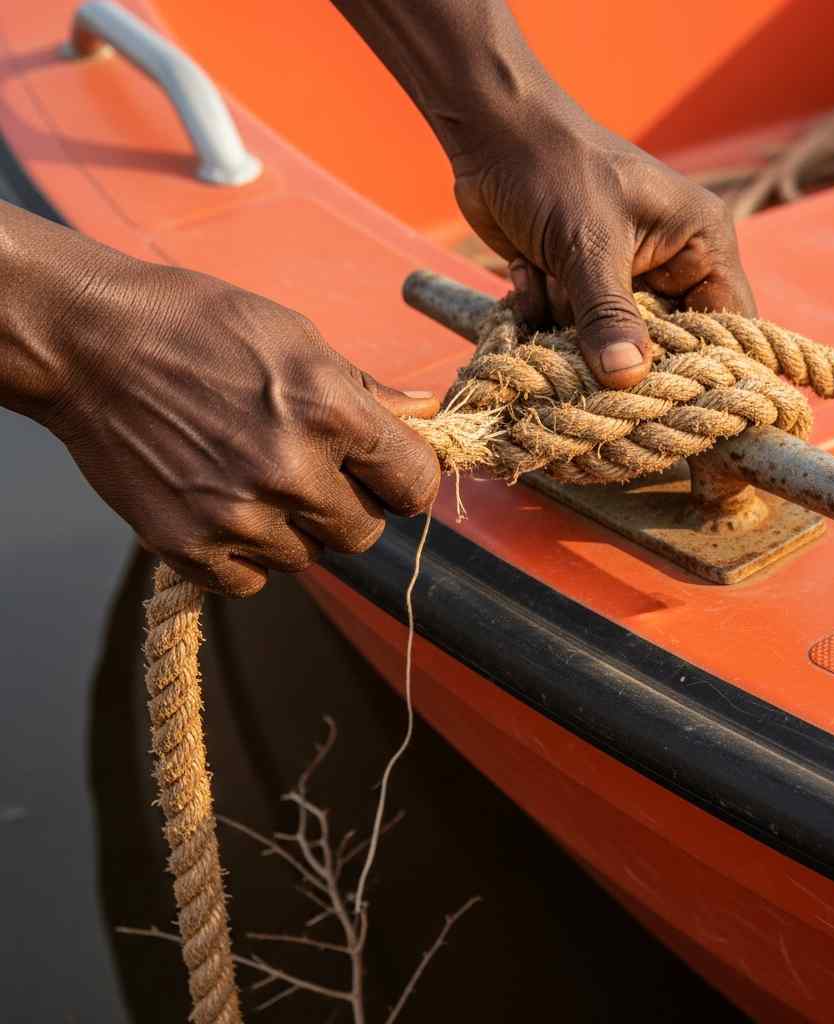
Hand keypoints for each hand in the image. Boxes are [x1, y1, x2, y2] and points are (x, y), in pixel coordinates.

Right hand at [44, 259, 439, 595]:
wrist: (91, 344)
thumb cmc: (200, 327)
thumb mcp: (298, 337)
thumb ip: (366, 389)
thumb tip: (424, 413)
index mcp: (331, 413)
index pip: (415, 483)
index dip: (408, 480)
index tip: (391, 476)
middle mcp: (291, 473)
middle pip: (365, 533)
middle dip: (350, 507)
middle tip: (314, 473)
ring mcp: (238, 517)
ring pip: (307, 558)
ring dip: (294, 530)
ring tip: (254, 478)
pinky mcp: (188, 546)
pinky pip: (251, 581)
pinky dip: (246, 556)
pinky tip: (225, 508)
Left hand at [451, 102, 755, 388]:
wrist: (490, 135)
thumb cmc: (553, 169)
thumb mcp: (588, 244)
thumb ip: (608, 314)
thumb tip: (628, 379)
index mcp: (700, 242)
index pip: (728, 323)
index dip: (708, 368)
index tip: (677, 406)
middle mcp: (670, 264)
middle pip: (662, 344)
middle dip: (612, 345)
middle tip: (579, 336)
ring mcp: (622, 278)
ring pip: (606, 344)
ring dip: (564, 324)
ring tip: (546, 273)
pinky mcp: (579, 287)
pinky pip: (568, 332)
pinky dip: (540, 311)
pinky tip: (525, 269)